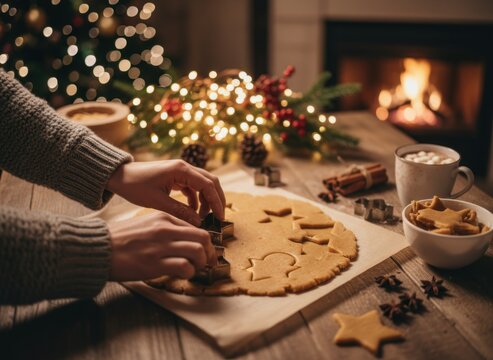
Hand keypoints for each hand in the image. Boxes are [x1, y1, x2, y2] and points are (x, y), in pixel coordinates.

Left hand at [107, 160, 225, 225]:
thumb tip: (198, 223)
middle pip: (210, 182)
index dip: (217, 202)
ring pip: (203, 184)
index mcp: (181, 170)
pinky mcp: (176, 177)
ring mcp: (181, 171)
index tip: (220, 218)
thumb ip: (180, 211)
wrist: (119, 176)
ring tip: (203, 218)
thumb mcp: (157, 202)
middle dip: (217, 200)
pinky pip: (193, 187)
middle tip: (219, 217)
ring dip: (206, 200)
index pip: (208, 185)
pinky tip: (192, 212)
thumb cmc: (135, 186)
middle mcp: (184, 167)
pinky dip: (196, 199)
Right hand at [108, 211, 215, 280]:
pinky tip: (183, 274)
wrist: (97, 248)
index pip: (195, 227)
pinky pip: (185, 266)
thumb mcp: (144, 224)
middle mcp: (165, 230)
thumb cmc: (119, 239)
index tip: (205, 250)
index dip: (204, 241)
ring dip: (201, 262)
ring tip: (195, 269)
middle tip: (208, 261)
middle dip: (210, 251)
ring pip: (198, 251)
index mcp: (163, 218)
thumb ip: (164, 228)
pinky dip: (189, 272)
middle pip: (202, 237)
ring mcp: (161, 246)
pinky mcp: (155, 263)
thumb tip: (182, 239)